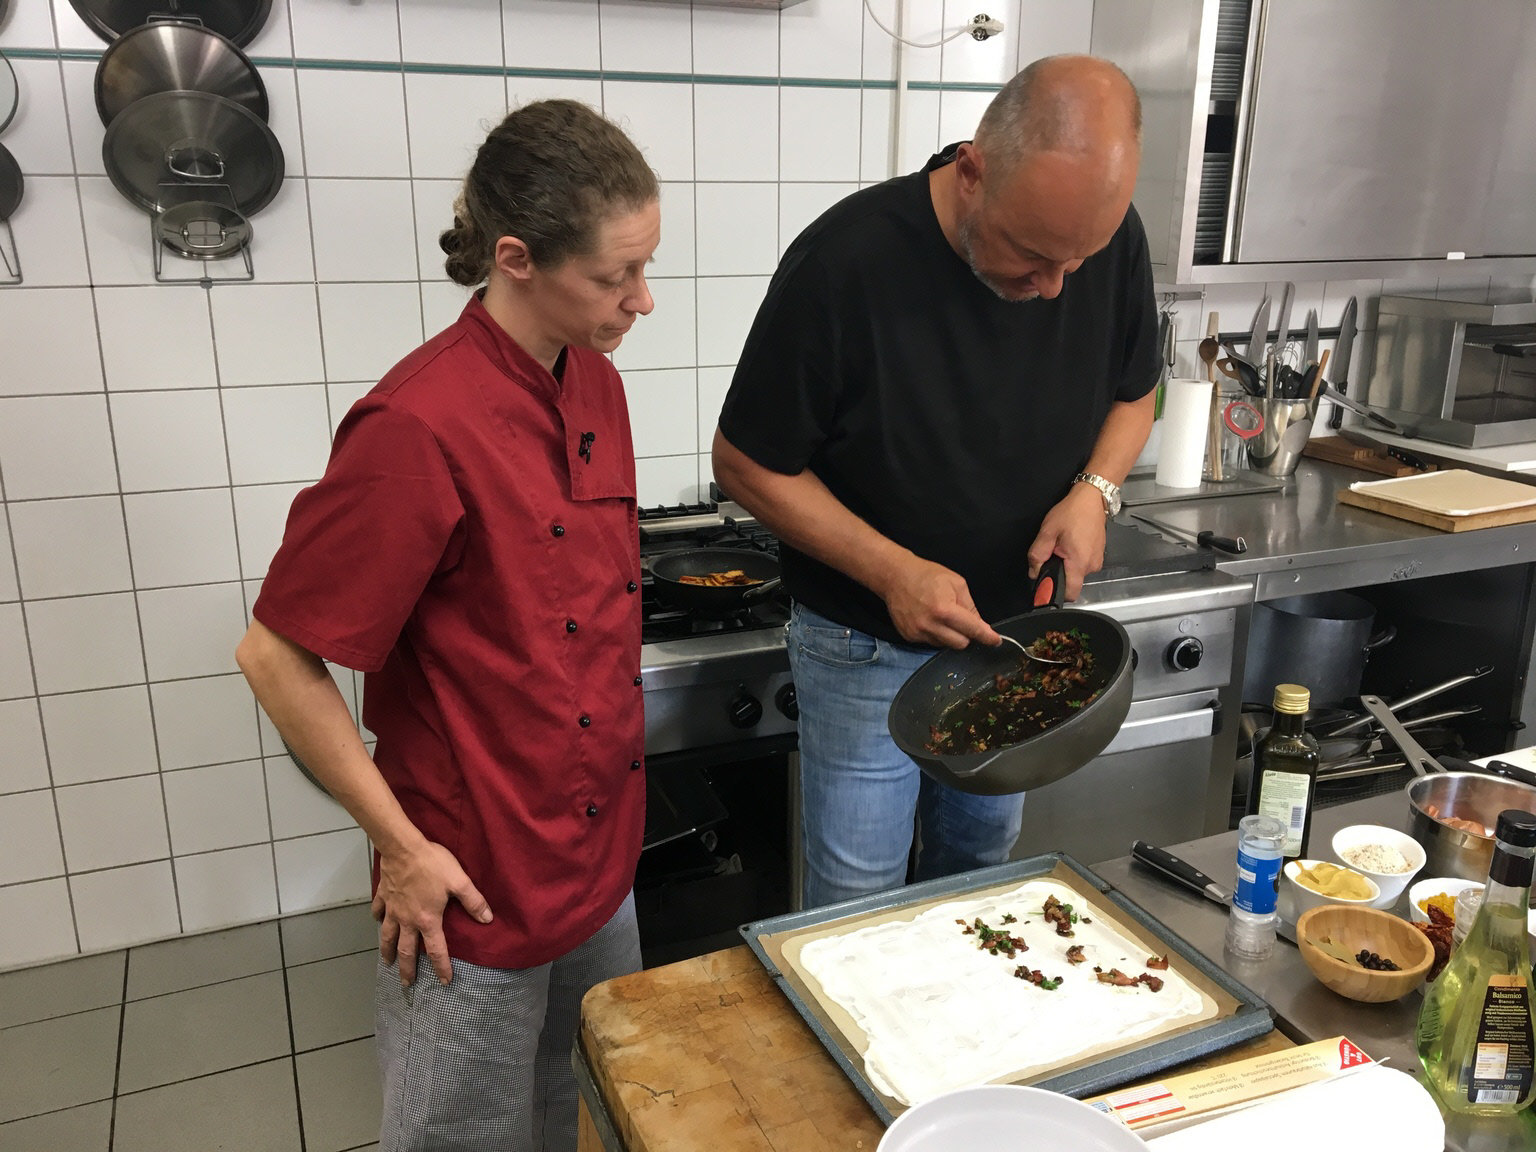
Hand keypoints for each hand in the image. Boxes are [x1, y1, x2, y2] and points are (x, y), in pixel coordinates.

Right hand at [372, 839, 492, 986]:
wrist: (403, 848)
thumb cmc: (433, 864)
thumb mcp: (459, 882)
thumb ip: (474, 902)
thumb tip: (488, 919)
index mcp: (428, 919)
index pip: (436, 950)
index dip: (441, 967)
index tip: (444, 982)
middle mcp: (408, 920)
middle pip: (406, 950)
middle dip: (407, 970)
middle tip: (406, 984)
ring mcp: (392, 909)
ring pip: (387, 936)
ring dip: (387, 951)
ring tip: (387, 962)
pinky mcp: (383, 896)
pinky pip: (378, 912)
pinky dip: (377, 919)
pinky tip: (377, 922)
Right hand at [880, 554, 1000, 648]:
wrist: (895, 576)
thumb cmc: (926, 575)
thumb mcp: (956, 583)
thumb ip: (970, 606)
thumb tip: (980, 625)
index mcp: (945, 610)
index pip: (972, 629)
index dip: (987, 636)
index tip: (996, 641)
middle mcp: (930, 625)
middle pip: (960, 644)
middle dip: (966, 635)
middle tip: (962, 621)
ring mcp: (918, 633)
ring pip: (945, 645)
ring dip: (950, 635)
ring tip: (942, 617)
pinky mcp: (909, 636)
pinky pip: (931, 643)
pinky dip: (936, 635)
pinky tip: (930, 619)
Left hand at [1026, 485, 1107, 600]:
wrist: (1091, 498)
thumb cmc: (1072, 512)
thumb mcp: (1047, 532)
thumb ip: (1037, 555)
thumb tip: (1034, 573)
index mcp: (1079, 562)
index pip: (1070, 593)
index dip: (1055, 591)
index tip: (1045, 585)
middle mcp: (1091, 566)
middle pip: (1071, 583)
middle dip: (1058, 574)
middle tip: (1053, 554)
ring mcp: (1097, 561)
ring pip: (1076, 574)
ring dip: (1066, 565)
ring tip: (1063, 546)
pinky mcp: (1098, 555)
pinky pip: (1082, 565)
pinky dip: (1074, 559)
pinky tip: (1071, 544)